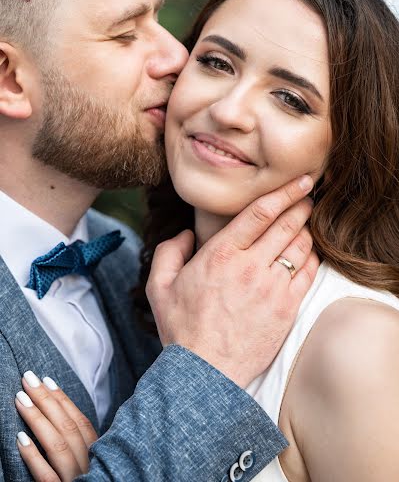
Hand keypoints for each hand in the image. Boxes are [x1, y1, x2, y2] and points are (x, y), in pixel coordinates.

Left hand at [15, 372, 97, 481]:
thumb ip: (79, 446)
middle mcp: (89, 466)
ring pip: (57, 446)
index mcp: (97, 456)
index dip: (64, 400)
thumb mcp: (88, 464)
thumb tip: (60, 415)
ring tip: (20, 399)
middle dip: (46, 400)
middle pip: (68, 428)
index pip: (81, 423)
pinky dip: (34, 456)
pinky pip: (46, 476)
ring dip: (37, 420)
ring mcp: (75, 480)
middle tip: (28, 378)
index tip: (47, 380)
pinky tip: (20, 438)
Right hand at [147, 175, 318, 387]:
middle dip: (300, 205)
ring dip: (306, 230)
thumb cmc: (182, 329)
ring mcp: (272, 289)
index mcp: (221, 255)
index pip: (259, 213)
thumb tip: (187, 234)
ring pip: (300, 247)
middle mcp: (250, 267)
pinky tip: (308, 253)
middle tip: (307, 195)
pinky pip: (307, 274)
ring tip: (306, 222)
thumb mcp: (159, 287)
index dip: (283, 193)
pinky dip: (311, 258)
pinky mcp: (286, 309)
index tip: (298, 181)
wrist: (205, 373)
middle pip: (286, 225)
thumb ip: (168, 252)